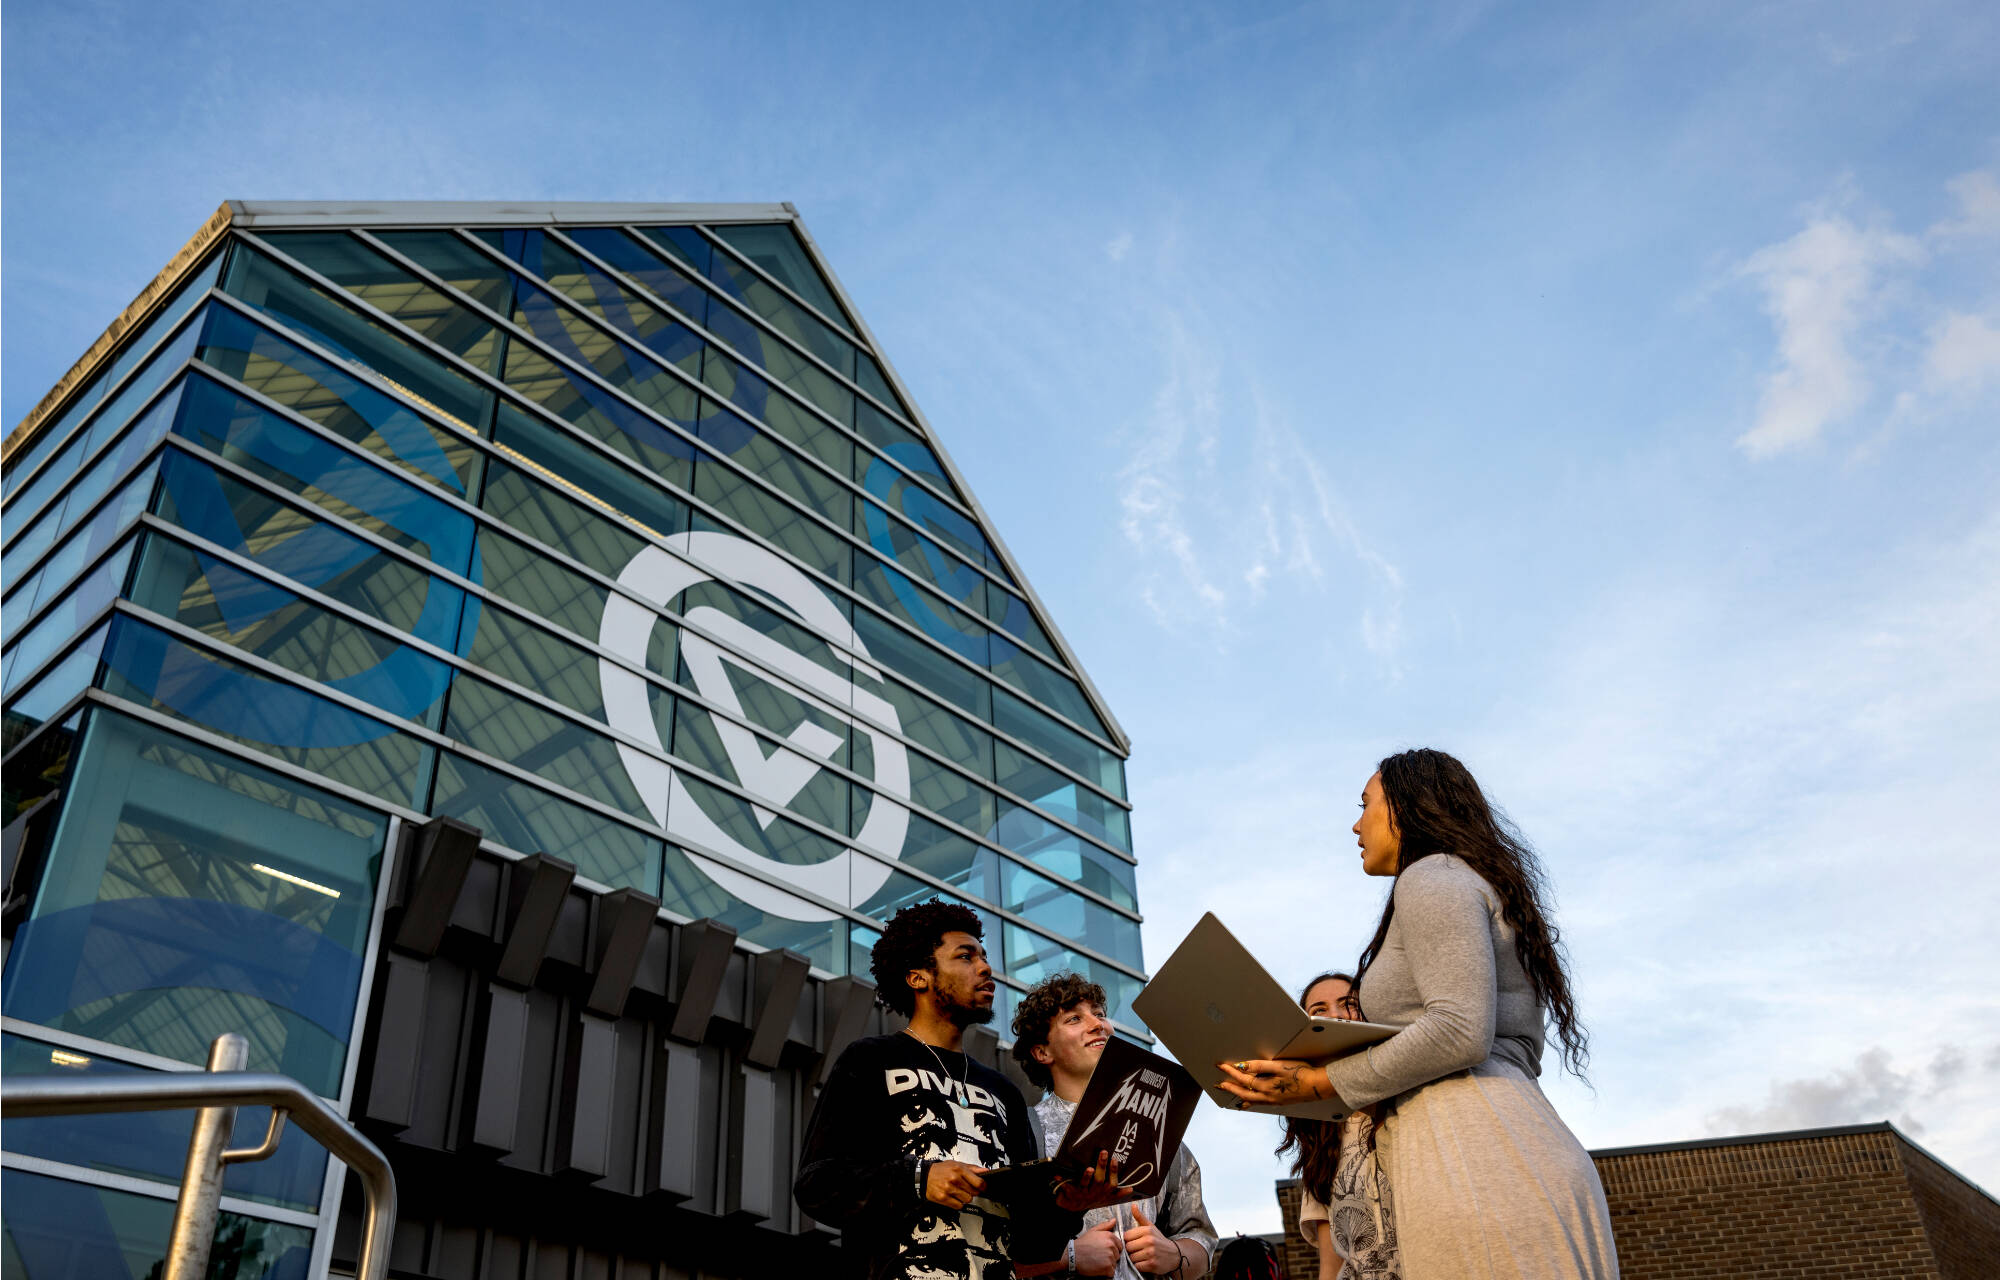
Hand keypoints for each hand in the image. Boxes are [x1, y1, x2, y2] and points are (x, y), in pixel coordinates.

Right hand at [925, 1160, 987, 1209]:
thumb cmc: (941, 1170)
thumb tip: (985, 1171)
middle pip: (974, 1192)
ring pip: (967, 1200)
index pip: (979, 1182)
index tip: (983, 1188)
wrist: (924, 1176)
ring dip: (965, 1198)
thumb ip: (972, 1168)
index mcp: (959, 1169)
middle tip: (967, 1189)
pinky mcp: (943, 1198)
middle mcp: (954, 1179)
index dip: (983, 1186)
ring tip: (959, 1193)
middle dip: (973, 1192)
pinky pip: (959, 1206)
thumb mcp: (957, 1164)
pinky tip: (954, 1198)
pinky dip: (958, 1203)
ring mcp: (948, 1189)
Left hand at [1054, 1148, 1131, 1212]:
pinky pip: (1066, 1187)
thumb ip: (1117, 1194)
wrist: (1072, 1209)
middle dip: (1102, 1166)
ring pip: (1085, 1184)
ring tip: (1089, 1169)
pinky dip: (1061, 1181)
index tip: (1114, 1159)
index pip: (1111, 1183)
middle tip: (1103, 1153)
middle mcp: (1094, 1193)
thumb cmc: (1090, 1199)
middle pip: (1099, 1180)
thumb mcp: (1105, 1199)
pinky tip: (1057, 1175)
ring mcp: (1082, 1193)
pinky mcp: (1070, 1194)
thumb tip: (1131, 1190)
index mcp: (1103, 1193)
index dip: (1113, 1172)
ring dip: (1087, 1176)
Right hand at [1072, 1218, 1120, 1275]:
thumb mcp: (1093, 1231)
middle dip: (1110, 1257)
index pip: (1119, 1245)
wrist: (1072, 1256)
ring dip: (1108, 1265)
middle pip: (1117, 1255)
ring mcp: (1110, 1257)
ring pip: (1114, 1264)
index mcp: (1109, 1236)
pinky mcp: (1107, 1267)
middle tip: (1099, 1256)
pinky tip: (1098, 1268)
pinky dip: (1106, 1272)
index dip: (1112, 1249)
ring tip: (1097, 1261)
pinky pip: (1111, 1272)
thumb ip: (1105, 1226)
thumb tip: (1114, 1221)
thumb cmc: (1081, 1244)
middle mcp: (1111, 1246)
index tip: (1104, 1251)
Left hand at [1122, 1205, 1178, 1273]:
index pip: (1126, 1236)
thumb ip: (1140, 1217)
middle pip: (1128, 1247)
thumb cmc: (1159, 1240)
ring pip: (1131, 1257)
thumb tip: (1133, 1205)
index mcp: (1147, 1230)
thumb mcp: (1151, 1227)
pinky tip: (1145, 1262)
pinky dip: (1139, 1266)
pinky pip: (1137, 1266)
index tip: (1135, 1242)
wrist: (1175, 1255)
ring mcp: (1151, 1253)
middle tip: (1138, 1250)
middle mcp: (1149, 1241)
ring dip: (1135, 1259)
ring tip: (1142, 1256)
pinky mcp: (1152, 1264)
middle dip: (1131, 1250)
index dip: (1129, 1240)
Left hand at [1214, 1058, 1335, 1109]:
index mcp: (1265, 1087)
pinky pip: (1260, 1103)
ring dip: (1239, 1096)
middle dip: (1230, 1088)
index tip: (1221, 1066)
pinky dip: (1251, 1102)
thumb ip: (1259, 1066)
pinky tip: (1251, 1101)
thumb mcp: (1279, 1066)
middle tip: (1219, 1084)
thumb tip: (1242, 1067)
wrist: (1318, 1086)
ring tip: (1231, 1094)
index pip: (1243, 1079)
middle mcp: (1267, 1097)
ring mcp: (1274, 1101)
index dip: (1230, 1072)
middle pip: (1243, 1093)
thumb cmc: (1300, 1073)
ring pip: (1251, 1100)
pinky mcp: (1280, 1101)